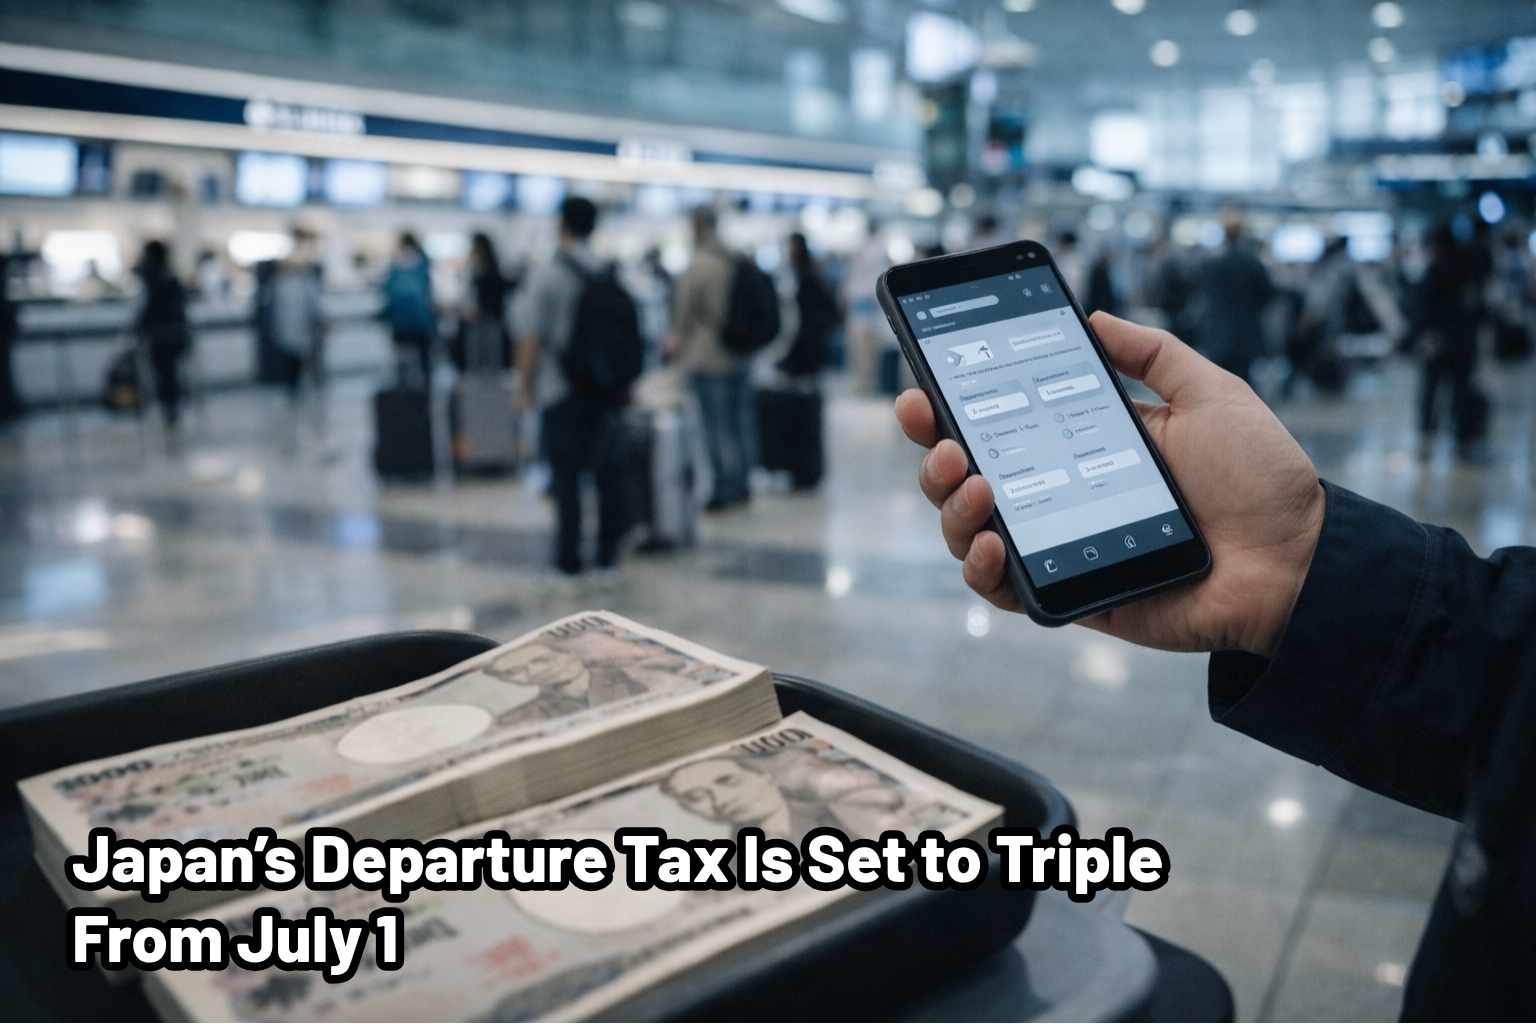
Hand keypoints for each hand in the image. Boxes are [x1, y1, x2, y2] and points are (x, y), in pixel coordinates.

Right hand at [894, 312, 1324, 657]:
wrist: (1298, 560)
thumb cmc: (1260, 479)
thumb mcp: (1210, 393)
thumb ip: (1151, 353)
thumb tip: (1092, 316)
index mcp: (1081, 444)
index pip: (998, 422)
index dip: (951, 406)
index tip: (924, 385)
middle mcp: (1058, 494)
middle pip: (965, 476)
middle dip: (934, 453)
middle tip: (939, 435)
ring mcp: (1058, 546)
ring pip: (967, 530)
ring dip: (950, 505)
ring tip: (974, 484)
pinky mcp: (1069, 594)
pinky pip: (1002, 587)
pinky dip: (981, 567)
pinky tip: (992, 542)